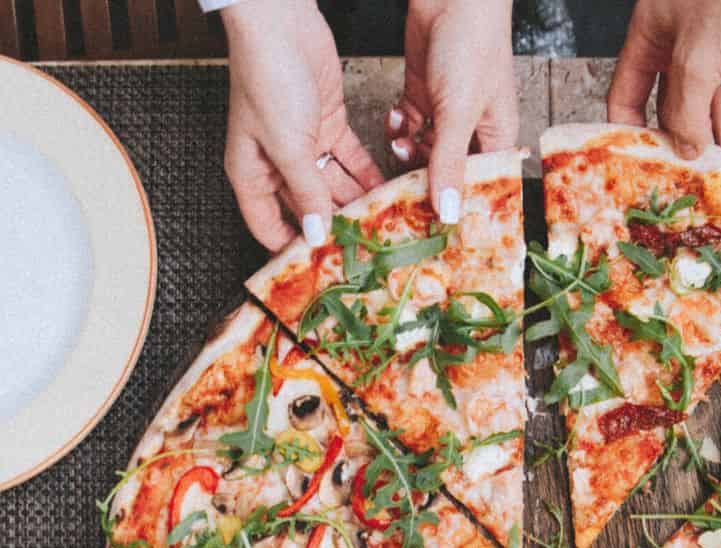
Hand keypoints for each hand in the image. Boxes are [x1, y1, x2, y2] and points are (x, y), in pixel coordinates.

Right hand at [224, 0, 383, 250]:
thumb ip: (305, 193)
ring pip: (334, 187)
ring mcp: (304, 145)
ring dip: (357, 205)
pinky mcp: (329, 125)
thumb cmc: (268, 76)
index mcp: (252, 173)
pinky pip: (350, 162)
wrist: (280, 20)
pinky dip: (367, 177)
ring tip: (385, 230)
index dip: (292, 250)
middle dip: (334, 231)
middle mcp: (276, 164)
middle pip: (307, 210)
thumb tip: (316, 235)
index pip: (268, 227)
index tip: (321, 271)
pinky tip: (389, 195)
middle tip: (366, 254)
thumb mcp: (287, 144)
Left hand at [386, 0, 519, 221]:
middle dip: (426, 184)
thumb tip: (448, 214)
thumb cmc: (472, 45)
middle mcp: (472, 130)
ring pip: (422, 151)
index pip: (480, 187)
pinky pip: (407, 125)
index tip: (438, 227)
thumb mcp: (459, 113)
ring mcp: (445, 112)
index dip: (460, 207)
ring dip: (407, 154)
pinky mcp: (421, 93)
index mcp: (495, 139)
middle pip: (448, 173)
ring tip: (399, 147)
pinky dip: (398, 126)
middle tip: (403, 198)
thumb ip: (449, 164)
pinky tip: (395, 119)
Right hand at [609, 0, 720, 163]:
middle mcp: (688, 39)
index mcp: (656, 32)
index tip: (640, 164)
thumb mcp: (698, 55)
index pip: (630, 89)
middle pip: (681, 105)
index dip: (632, 127)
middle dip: (690, 144)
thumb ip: (686, 110)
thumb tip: (686, 149)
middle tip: (695, 182)